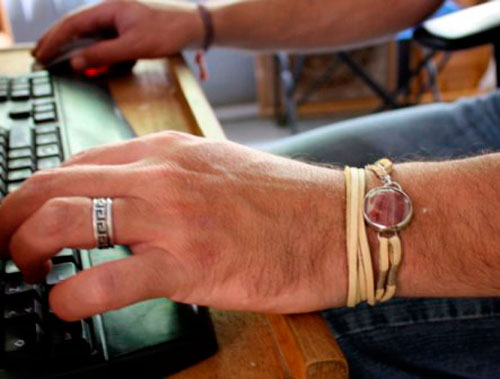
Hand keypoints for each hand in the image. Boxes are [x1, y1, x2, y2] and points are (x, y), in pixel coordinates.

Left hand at [0, 132, 345, 320]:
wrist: (338, 222)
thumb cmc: (284, 201)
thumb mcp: (216, 169)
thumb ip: (168, 178)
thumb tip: (127, 200)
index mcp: (168, 151)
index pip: (77, 163)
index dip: (39, 192)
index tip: (28, 216)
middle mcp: (162, 175)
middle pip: (55, 184)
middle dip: (13, 217)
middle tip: (5, 244)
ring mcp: (173, 217)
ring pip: (66, 221)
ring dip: (27, 249)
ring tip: (27, 272)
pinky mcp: (189, 264)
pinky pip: (104, 280)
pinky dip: (70, 296)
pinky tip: (66, 304)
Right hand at [32, 0, 202, 70]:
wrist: (195, 25)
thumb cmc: (167, 31)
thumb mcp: (134, 46)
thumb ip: (104, 55)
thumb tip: (77, 63)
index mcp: (108, 7)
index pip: (72, 24)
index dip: (54, 40)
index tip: (41, 55)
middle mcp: (110, 9)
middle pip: (77, 25)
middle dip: (57, 41)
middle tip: (40, 56)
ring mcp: (120, 17)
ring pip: (90, 31)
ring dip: (74, 45)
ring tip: (57, 56)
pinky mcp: (129, 25)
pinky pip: (105, 36)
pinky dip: (93, 47)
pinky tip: (88, 56)